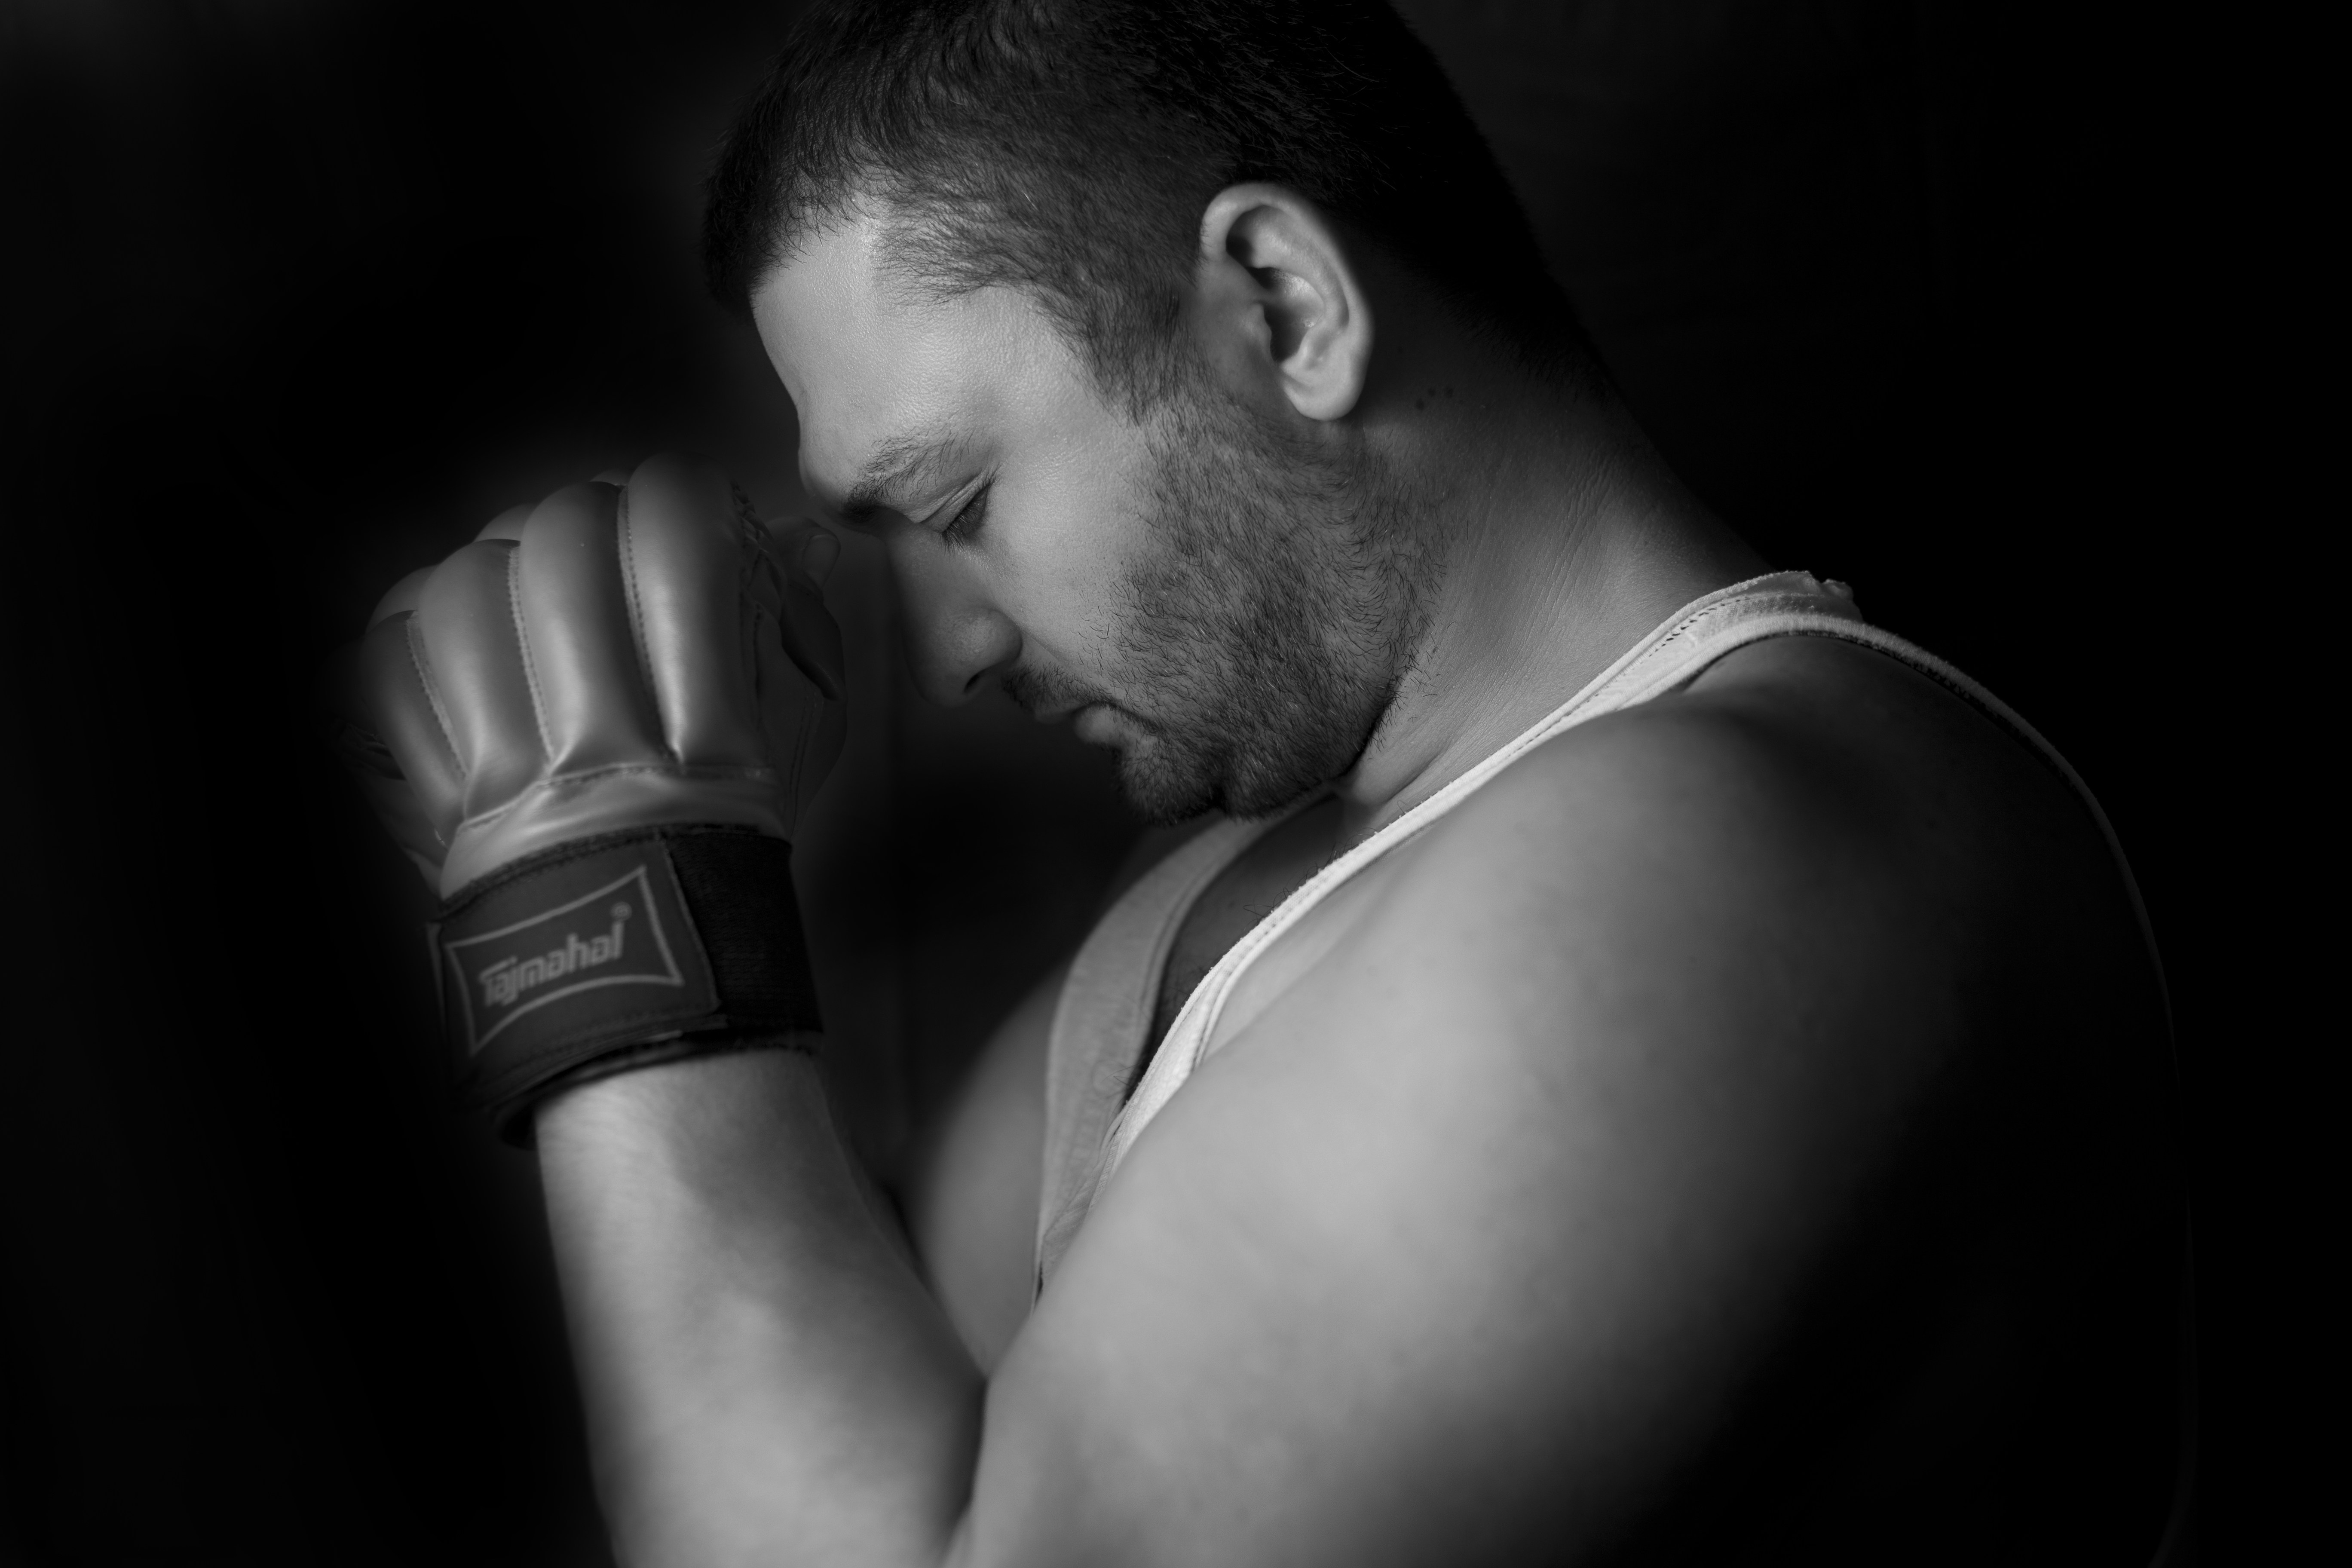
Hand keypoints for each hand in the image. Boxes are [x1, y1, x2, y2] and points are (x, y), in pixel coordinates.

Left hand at [327, 453, 846, 1135]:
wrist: (649, 974)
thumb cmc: (729, 848)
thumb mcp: (800, 753)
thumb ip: (803, 639)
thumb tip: (799, 539)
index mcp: (706, 735)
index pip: (680, 547)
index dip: (675, 494)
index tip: (682, 500)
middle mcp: (597, 748)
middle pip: (560, 549)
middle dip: (581, 513)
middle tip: (599, 531)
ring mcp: (504, 778)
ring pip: (459, 598)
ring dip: (488, 564)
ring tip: (517, 579)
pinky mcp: (432, 802)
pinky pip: (373, 686)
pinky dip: (391, 642)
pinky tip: (434, 635)